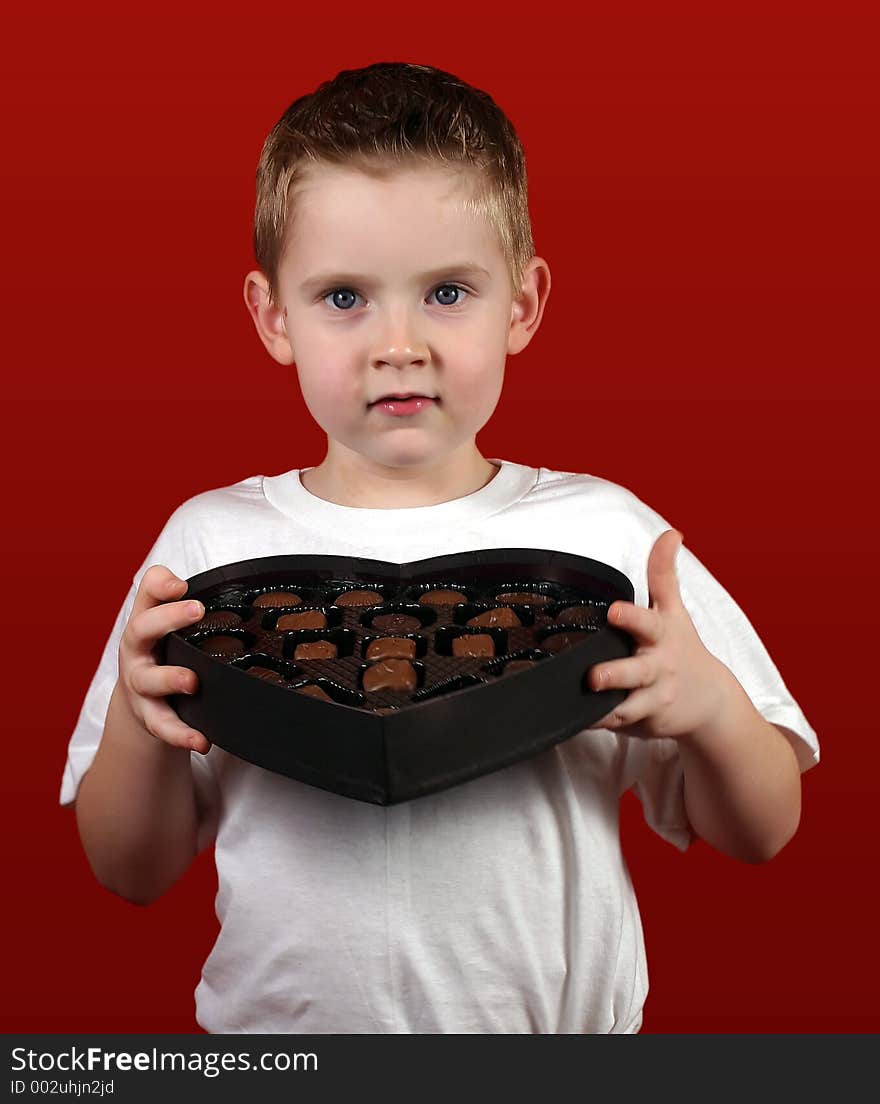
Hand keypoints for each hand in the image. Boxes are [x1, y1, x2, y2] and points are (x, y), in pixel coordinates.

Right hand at [117, 564, 210, 752]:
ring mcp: (140, 684)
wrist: (140, 703)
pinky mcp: (150, 716)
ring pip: (149, 680)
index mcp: (144, 623)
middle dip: (167, 619)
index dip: (160, 586)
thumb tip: (205, 587)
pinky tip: (201, 741)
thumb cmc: (163, 652)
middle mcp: (136, 651)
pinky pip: (164, 725)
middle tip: (197, 609)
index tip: (182, 583)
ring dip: (170, 678)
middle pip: (141, 629)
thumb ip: (180, 601)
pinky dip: (182, 735)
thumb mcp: (168, 625)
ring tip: (193, 682)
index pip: (146, 596)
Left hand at [586, 529, 727, 740]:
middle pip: (635, 671)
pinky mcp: (643, 721)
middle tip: (593, 675)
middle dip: (616, 672)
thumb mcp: (674, 610)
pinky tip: (577, 721)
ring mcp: (652, 698)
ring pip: (627, 704)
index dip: (631, 617)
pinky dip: (599, 722)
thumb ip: (664, 573)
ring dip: (605, 705)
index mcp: (661, 635)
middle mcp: (657, 667)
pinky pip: (617, 723)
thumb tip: (671, 533)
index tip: (614, 612)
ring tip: (584, 705)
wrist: (710, 701)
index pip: (647, 622)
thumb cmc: (682, 648)